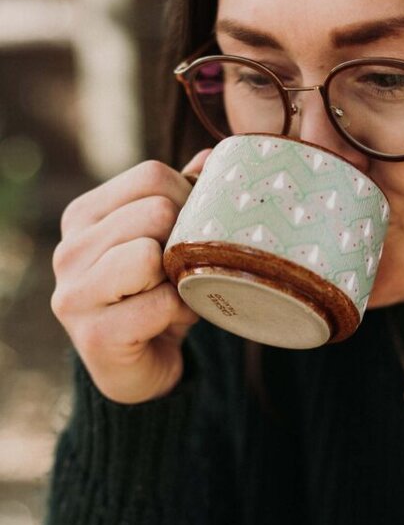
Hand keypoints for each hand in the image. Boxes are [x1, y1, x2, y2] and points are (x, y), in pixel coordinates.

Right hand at [51, 150, 211, 403]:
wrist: (139, 368)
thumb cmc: (156, 297)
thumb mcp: (168, 242)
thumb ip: (185, 198)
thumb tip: (213, 156)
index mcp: (84, 215)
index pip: (151, 176)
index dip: (189, 200)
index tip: (191, 231)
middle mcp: (69, 249)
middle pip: (155, 212)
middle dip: (185, 243)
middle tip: (182, 272)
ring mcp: (74, 294)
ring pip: (151, 256)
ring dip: (180, 281)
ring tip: (173, 296)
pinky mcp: (93, 336)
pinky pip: (160, 305)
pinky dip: (180, 314)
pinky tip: (169, 323)